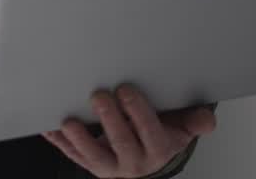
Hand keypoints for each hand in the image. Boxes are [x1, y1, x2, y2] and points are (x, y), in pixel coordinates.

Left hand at [42, 85, 216, 178]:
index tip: (126, 91)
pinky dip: (60, 142)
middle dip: (110, 120)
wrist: (149, 156)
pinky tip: (49, 128)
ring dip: (80, 140)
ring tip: (69, 122)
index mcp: (158, 148)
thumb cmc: (162, 134)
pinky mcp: (91, 164)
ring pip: (94, 156)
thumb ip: (194, 121)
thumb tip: (206, 121)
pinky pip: (73, 155)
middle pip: (121, 143)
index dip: (138, 112)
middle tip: (99, 96)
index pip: (149, 131)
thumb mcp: (182, 127)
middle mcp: (134, 161)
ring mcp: (111, 165)